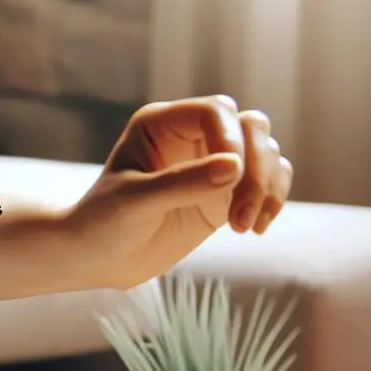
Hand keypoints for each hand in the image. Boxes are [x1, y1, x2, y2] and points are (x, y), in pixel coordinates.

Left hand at [66, 95, 292, 288]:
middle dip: (257, 169)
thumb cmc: (102, 223)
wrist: (96, 259)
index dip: (230, 140)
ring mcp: (212, 163)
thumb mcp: (134, 202)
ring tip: (247, 226)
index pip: (214, 111)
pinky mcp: (226, 193)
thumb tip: (235, 167)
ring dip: (269, 186)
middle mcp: (191, 135)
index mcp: (161, 124)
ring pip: (265, 151)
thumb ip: (181, 183)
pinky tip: (256, 227)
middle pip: (250, 127)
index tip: (231, 180)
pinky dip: (273, 199)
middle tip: (240, 216)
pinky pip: (269, 181)